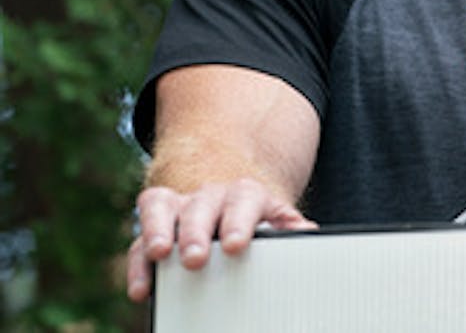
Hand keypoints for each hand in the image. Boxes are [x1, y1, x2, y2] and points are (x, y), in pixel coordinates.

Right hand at [125, 178, 316, 302]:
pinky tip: (142, 290)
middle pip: (201, 206)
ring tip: (158, 255)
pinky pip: (138, 240)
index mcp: (246, 194)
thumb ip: (290, 227)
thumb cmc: (259, 220)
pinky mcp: (155, 224)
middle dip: (196, 231)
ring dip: (157, 231)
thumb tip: (308, 234)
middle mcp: (210, 195)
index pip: (243, 201)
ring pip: (161, 207)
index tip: (234, 246)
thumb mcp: (278, 220)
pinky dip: (138, 265)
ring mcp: (179, 206)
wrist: (234, 200)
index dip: (238, 222)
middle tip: (195, 259)